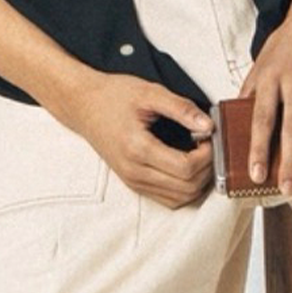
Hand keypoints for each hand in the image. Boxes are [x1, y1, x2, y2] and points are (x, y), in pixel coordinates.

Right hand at [62, 73, 214, 209]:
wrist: (83, 105)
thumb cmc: (113, 96)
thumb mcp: (149, 92)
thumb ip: (181, 108)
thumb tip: (208, 125)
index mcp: (138, 148)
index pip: (186, 168)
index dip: (206, 155)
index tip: (208, 136)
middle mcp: (134, 171)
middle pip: (186, 188)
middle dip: (206, 169)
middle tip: (207, 145)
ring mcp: (133, 181)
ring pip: (180, 199)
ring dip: (198, 181)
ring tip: (198, 156)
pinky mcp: (133, 184)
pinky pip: (168, 199)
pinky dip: (185, 189)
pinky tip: (187, 167)